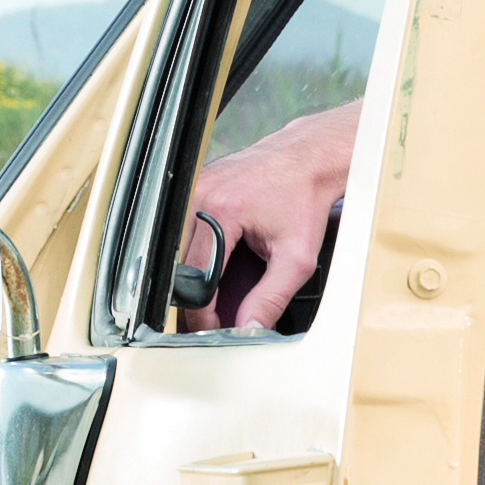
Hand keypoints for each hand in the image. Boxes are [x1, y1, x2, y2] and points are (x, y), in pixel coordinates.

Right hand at [183, 102, 363, 327]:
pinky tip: (211, 264)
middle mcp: (199, 194)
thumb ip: (272, 298)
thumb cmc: (305, 198)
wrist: (309, 158)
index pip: (196, 278)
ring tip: (211, 295)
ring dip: (190, 275)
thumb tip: (251, 327)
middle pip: (178, 265)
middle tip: (211, 317)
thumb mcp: (297, 257)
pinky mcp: (195, 186)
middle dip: (194, 298)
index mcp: (221, 211)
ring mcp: (194, 187)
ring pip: (175, 248)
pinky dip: (193, 251)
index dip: (202, 311)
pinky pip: (183, 228)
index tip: (213, 327)